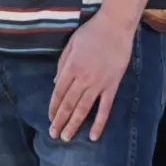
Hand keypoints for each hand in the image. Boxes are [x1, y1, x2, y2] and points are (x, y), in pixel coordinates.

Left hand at [48, 13, 134, 141]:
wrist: (115, 27)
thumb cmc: (91, 33)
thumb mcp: (70, 45)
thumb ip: (62, 64)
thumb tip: (56, 82)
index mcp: (71, 68)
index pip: (58, 93)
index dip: (53, 107)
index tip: (49, 118)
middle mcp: (83, 78)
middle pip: (68, 104)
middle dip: (60, 121)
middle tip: (53, 135)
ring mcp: (98, 84)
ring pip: (83, 109)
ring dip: (74, 124)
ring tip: (66, 137)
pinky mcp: (112, 86)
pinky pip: (105, 108)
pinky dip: (99, 123)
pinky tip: (93, 136)